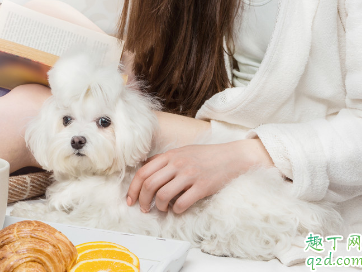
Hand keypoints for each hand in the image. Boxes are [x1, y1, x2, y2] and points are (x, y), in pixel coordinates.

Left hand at [126, 139, 272, 213]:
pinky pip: (182, 203)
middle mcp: (177, 164)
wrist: (231, 157)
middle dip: (143, 201)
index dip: (133, 189)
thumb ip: (163, 159)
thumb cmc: (204, 156)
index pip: (143, 173)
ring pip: (163, 195)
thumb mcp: (181, 151)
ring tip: (162, 209)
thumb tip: (144, 168)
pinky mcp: (202, 187)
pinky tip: (177, 209)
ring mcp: (190, 175)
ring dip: (159, 207)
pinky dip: (176, 210)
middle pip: (149, 185)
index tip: (130, 200)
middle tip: (144, 209)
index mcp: (170, 155)